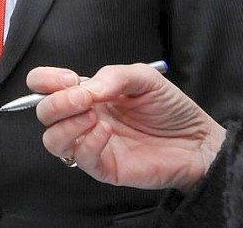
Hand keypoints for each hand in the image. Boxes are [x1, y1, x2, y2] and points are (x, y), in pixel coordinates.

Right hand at [27, 63, 225, 190]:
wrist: (198, 141)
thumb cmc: (171, 109)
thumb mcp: (144, 78)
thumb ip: (112, 76)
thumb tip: (84, 88)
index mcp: (87, 93)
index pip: (45, 85)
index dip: (46, 80)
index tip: (68, 79)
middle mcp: (83, 117)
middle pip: (44, 112)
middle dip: (57, 102)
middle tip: (83, 98)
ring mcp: (90, 143)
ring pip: (51, 139)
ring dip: (66, 124)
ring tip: (94, 116)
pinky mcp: (103, 167)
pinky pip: (80, 158)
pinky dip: (89, 142)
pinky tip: (107, 132)